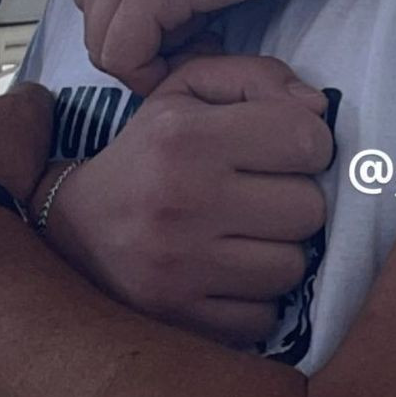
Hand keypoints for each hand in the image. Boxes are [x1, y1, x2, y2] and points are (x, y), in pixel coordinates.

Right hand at [36, 54, 333, 345]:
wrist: (75, 228)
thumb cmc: (150, 151)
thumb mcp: (188, 92)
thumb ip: (258, 79)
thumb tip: (320, 108)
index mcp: (186, 136)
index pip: (306, 139)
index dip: (311, 143)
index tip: (287, 150)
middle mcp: (183, 200)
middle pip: (309, 209)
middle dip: (297, 199)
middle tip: (265, 195)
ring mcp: (180, 266)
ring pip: (293, 267)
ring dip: (281, 251)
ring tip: (249, 234)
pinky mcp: (179, 316)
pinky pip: (264, 317)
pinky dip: (256, 299)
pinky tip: (230, 272)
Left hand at [74, 0, 339, 88]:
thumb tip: (179, 16)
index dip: (137, 29)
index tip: (191, 35)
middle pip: (94, 24)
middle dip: (138, 52)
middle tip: (195, 50)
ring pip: (101, 44)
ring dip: (144, 64)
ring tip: (199, 51)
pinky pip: (122, 54)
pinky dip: (152, 73)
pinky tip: (200, 54)